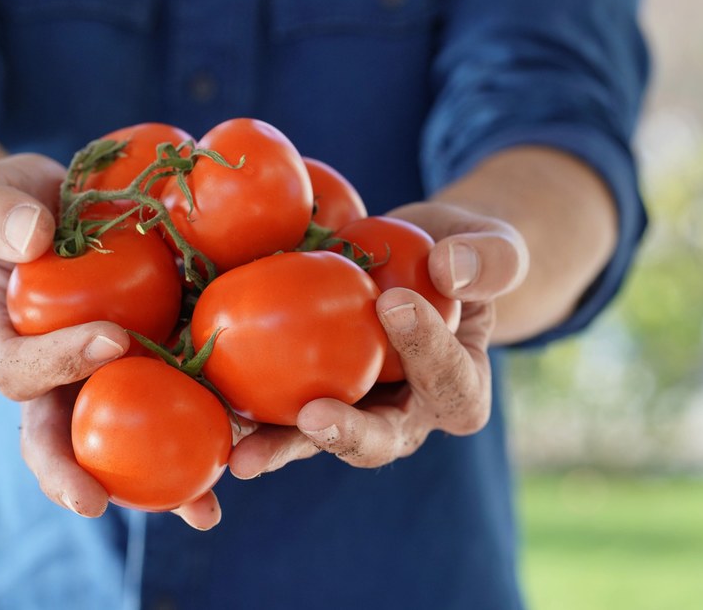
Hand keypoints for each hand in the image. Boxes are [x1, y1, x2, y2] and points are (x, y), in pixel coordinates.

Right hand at [0, 154, 223, 528]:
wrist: (46, 216)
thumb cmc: (8, 207)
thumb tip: (32, 238)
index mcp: (3, 340)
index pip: (19, 366)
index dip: (57, 362)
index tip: (110, 340)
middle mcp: (50, 377)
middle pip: (55, 436)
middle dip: (73, 472)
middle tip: (97, 501)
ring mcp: (99, 381)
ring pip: (122, 442)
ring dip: (158, 482)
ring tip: (201, 510)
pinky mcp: (148, 368)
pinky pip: (175, 406)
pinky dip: (210, 431)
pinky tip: (251, 448)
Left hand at [227, 201, 527, 475]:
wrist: (416, 259)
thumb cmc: (463, 255)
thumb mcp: (495, 248)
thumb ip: (489, 260)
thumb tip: (450, 269)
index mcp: (459, 389)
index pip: (449, 380)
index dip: (426, 350)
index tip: (395, 302)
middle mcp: (404, 416)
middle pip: (378, 439)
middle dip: (345, 435)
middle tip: (315, 417)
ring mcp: (351, 409)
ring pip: (315, 437)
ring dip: (279, 446)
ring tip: (244, 455)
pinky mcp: (304, 390)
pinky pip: (273, 406)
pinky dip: (241, 408)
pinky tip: (207, 401)